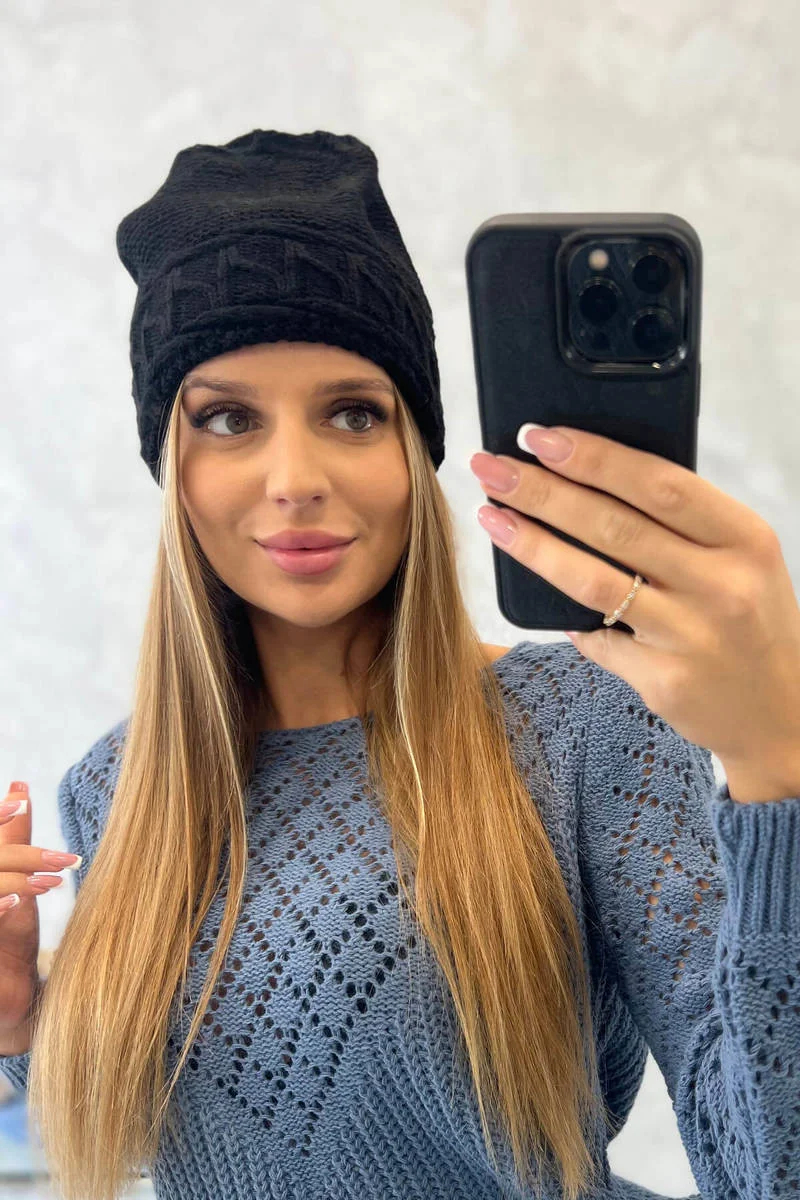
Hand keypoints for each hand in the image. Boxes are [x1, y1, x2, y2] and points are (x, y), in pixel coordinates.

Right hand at [0, 783, 79, 1038]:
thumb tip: (21, 787)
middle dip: (21, 855)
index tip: (22, 797)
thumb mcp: (15, 885)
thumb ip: (13, 836)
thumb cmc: (8, 936)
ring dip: (13, 881)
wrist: (5, 1001)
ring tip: (48, 883)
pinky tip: (16, 904)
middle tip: (63, 858)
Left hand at [469, 424, 799, 786]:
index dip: (595, 458)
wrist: (780, 712)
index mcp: (745, 539)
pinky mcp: (664, 679)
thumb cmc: (750, 620)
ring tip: (491, 515)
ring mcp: (692, 636)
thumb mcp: (740, 560)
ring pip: (593, 579)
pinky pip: (596, 638)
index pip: (659, 484)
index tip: (540, 436)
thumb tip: (590, 477)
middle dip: (542, 491)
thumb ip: (684, 524)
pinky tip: (532, 596)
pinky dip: (561, 615)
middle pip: (614, 525)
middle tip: (491, 466)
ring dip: (532, 544)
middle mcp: (722, 585)